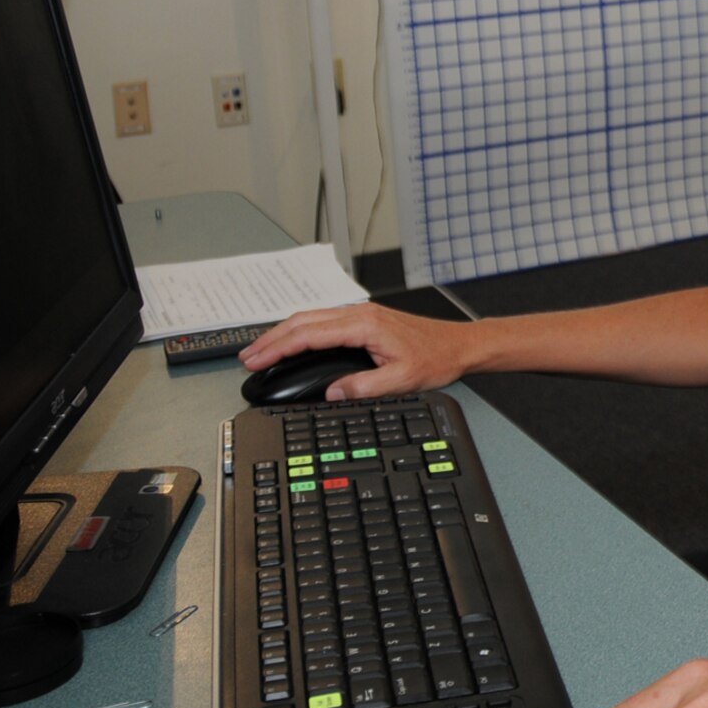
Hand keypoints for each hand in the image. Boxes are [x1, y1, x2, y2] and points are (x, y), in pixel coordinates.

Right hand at [237, 302, 473, 399]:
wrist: (459, 345)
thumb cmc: (436, 358)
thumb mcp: (402, 380)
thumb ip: (364, 387)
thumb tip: (332, 393)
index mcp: (364, 325)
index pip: (309, 334)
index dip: (278, 348)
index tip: (257, 361)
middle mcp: (360, 314)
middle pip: (303, 321)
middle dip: (271, 339)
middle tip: (247, 358)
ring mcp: (362, 314)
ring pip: (311, 318)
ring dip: (284, 333)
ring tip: (262, 351)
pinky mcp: (366, 320)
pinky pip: (324, 321)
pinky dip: (302, 331)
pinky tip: (294, 343)